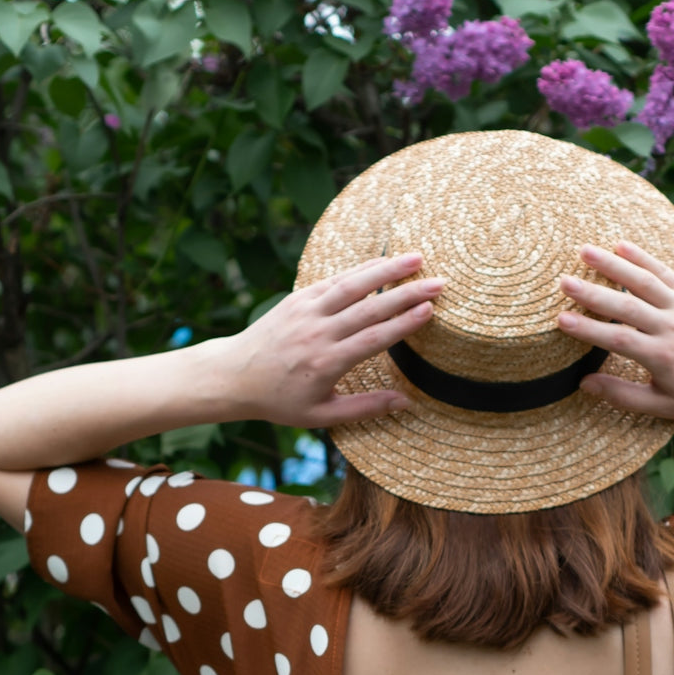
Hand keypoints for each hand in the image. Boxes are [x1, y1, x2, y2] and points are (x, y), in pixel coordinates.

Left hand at [217, 252, 443, 427]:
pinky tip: (382, 262)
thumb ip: (365, 408)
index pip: (373, 338)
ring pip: (352, 285)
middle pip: (369, 308)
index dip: (403, 323)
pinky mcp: (297, 298)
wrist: (234, 376)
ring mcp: (306, 311)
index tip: (429, 310)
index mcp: (326, 363)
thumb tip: (407, 403)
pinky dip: (359, 270)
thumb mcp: (322, 416)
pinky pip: (333, 280)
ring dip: (386, 269)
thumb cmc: (280, 401)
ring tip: (416, 258)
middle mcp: (317, 332)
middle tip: (439, 282)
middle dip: (406, 292)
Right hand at [557, 240, 673, 418]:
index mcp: (663, 357)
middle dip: (592, 293)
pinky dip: (643, 257)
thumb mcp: (663, 405)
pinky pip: (664, 271)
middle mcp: (672, 327)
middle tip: (563, 282)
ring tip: (584, 251)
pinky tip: (620, 245)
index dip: (588, 329)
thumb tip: (585, 384)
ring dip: (613, 264)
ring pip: (644, 281)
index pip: (618, 339)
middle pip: (626, 306)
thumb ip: (623, 396)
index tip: (562, 320)